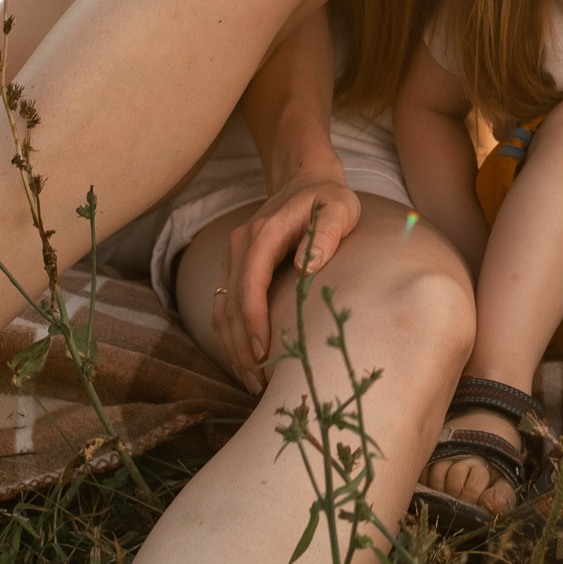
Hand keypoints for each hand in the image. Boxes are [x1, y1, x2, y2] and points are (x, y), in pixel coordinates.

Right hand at [210, 169, 361, 390]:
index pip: (250, 282)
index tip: (262, 352)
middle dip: (241, 346)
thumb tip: (308, 266)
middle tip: (258, 384)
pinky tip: (245, 360)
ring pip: (222, 308)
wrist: (305, 179)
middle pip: (230, 302)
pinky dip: (231, 335)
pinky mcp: (235, 267)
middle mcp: (241, 245)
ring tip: (251, 381)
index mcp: (264, 233)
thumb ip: (328, 232)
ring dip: (232, 347)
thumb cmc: (329, 198)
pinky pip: (225, 305)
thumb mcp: (340, 207)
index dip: (253, 319)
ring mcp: (234, 256)